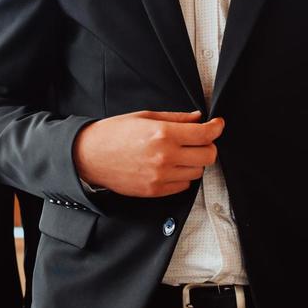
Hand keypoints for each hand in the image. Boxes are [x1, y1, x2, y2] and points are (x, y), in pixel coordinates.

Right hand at [73, 110, 223, 196]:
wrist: (90, 156)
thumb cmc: (114, 133)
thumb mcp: (145, 116)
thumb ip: (176, 118)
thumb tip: (198, 118)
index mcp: (163, 134)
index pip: (205, 134)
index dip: (216, 128)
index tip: (217, 124)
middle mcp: (165, 157)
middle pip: (208, 156)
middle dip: (208, 146)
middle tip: (200, 140)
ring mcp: (161, 176)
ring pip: (198, 172)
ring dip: (195, 162)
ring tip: (181, 153)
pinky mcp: (155, 191)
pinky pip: (183, 186)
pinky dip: (183, 176)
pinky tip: (171, 166)